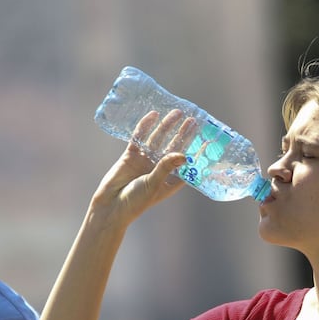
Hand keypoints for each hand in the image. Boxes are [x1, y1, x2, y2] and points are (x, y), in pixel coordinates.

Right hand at [90, 109, 195, 223]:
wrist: (111, 206)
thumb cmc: (136, 202)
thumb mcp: (154, 184)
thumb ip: (166, 167)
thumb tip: (184, 154)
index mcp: (170, 180)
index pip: (187, 164)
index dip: (197, 153)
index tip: (207, 141)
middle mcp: (159, 168)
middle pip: (174, 148)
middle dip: (183, 134)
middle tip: (193, 121)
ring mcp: (145, 160)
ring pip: (159, 139)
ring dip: (167, 126)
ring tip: (177, 113)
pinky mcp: (131, 155)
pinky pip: (140, 137)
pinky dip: (145, 126)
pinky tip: (153, 115)